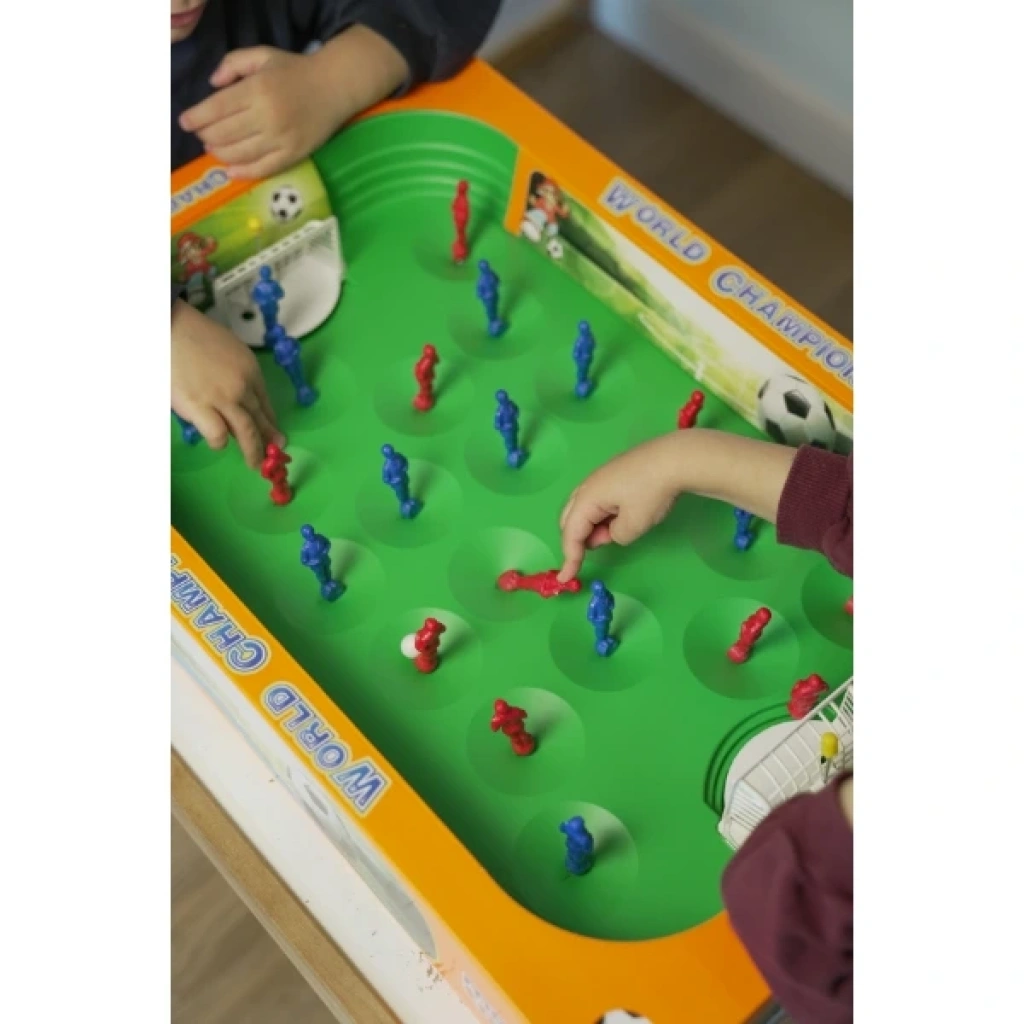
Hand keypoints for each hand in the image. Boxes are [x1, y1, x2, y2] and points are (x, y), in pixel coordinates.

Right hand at [172, 301, 281, 467]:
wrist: (170, 328)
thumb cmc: (193, 336)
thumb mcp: (228, 350)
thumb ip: (236, 374)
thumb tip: (236, 400)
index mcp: (251, 370)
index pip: (266, 403)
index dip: (271, 422)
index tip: (276, 434)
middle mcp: (242, 386)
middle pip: (260, 419)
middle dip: (269, 440)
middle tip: (275, 453)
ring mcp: (223, 399)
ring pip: (247, 433)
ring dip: (252, 452)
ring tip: (255, 464)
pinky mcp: (200, 408)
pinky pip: (218, 435)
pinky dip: (219, 442)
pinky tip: (218, 443)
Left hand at [179, 27, 408, 178]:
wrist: (334, 87)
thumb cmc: (295, 70)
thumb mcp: (262, 55)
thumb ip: (233, 63)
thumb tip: (213, 84)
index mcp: (257, 90)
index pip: (217, 108)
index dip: (196, 118)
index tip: (185, 122)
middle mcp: (267, 117)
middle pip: (224, 133)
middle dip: (206, 136)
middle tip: (202, 134)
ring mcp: (280, 139)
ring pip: (240, 154)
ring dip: (220, 153)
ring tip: (214, 148)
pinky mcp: (292, 154)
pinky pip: (263, 169)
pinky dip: (243, 172)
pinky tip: (230, 170)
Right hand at [556, 429, 797, 581]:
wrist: (675, 458)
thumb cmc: (651, 493)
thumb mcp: (633, 525)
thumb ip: (615, 537)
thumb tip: (609, 533)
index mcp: (587, 498)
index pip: (571, 533)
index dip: (569, 557)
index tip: (567, 578)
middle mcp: (588, 485)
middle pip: (569, 518)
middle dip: (576, 539)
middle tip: (591, 554)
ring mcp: (600, 477)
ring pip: (583, 508)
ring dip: (590, 526)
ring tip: (613, 534)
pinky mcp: (614, 473)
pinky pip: (596, 499)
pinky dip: (601, 515)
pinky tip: (621, 517)